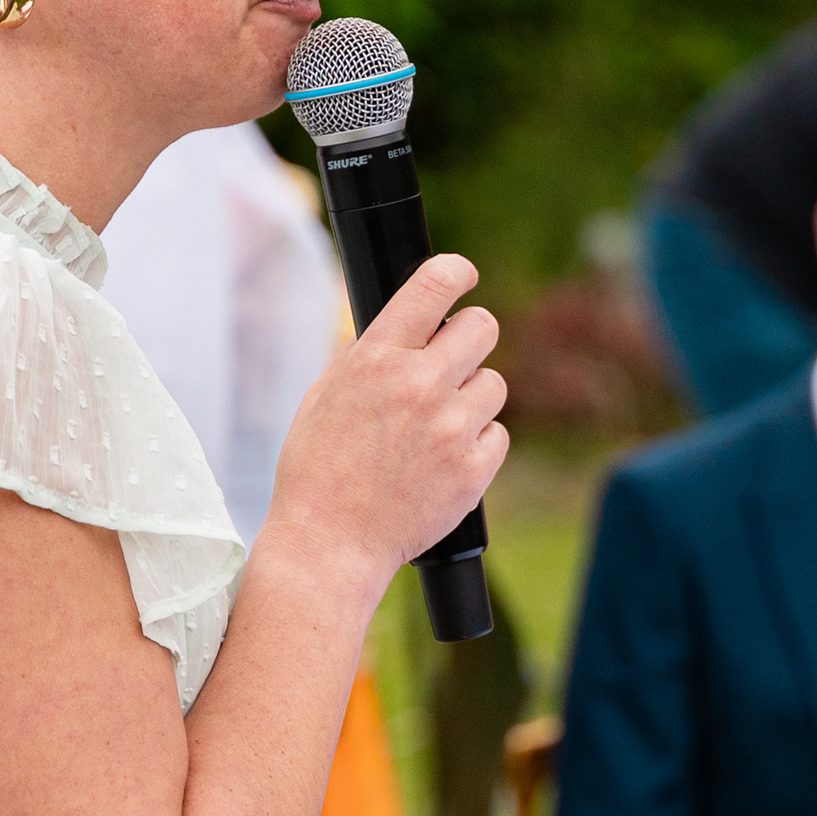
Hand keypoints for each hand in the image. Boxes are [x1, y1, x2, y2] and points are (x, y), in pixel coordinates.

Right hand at [267, 253, 507, 580]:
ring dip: (472, 397)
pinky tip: (444, 460)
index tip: (464, 275)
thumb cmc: (318, 470)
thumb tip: (411, 322)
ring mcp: (450, 427)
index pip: (434, 286)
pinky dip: (478, 444)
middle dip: (471, 338)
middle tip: (455, 360)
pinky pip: (498, 433)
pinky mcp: (473, 469)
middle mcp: (418, 385)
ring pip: (494, 383)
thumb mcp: (325, 396)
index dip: (457, 272)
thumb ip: (370, 355)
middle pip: (482, 327)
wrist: (330, 543)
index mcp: (375, 359)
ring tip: (437, 426)